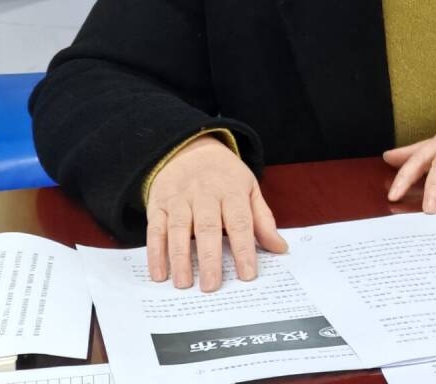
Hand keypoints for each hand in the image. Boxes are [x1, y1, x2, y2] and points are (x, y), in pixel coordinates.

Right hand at [145, 135, 287, 291]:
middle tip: (211, 286)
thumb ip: (263, 219)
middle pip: (207, 227)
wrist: (191, 149)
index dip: (244, 249)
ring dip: (179, 258)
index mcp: (232, 190)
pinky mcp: (158, 204)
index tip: (248, 275)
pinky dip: (155, 252)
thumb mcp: (249, 189)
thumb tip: (280, 248)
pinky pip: (155, 229)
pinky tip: (159, 273)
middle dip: (209, 258)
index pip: (240, 222)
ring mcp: (179, 198)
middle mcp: (205, 193)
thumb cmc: (225, 176)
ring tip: (183, 284)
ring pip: (178, 229)